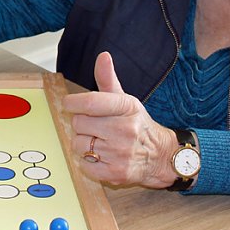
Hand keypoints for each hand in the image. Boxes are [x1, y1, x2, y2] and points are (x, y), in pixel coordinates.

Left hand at [62, 52, 176, 187]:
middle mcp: (124, 129)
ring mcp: (120, 153)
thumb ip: (108, 79)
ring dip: (84, 144)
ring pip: (78, 144)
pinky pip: (84, 165)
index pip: (89, 103)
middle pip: (79, 123)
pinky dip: (88, 163)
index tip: (69, 104)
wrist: (160, 156)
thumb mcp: (125, 100)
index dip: (72, 103)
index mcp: (126, 107)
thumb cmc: (136, 125)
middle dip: (83, 125)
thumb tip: (103, 56)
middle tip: (96, 127)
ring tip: (100, 142)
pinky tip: (102, 157)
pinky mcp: (116, 173)